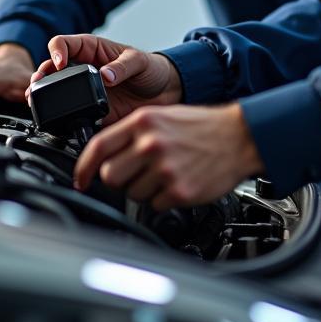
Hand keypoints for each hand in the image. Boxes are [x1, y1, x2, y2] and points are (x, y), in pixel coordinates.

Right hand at [27, 34, 183, 123]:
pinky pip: (70, 115)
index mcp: (92, 49)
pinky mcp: (89, 111)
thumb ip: (123, 66)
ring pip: (54, 91)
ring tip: (36, 101)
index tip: (60, 62)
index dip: (57, 51)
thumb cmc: (152, 69)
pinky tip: (57, 120)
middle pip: (51, 68)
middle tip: (39, 83)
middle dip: (41, 74)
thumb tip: (106, 75)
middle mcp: (83, 69)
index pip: (64, 44)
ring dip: (43, 95)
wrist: (165, 93)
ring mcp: (84, 91)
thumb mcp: (140, 61)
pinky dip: (62, 118)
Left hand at [73, 103, 262, 208]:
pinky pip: (155, 205)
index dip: (83, 167)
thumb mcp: (163, 116)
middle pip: (111, 176)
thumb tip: (103, 155)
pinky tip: (178, 182)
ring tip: (165, 174)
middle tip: (137, 174)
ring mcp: (164, 169)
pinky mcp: (178, 190)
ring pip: (132, 194)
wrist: (239, 137)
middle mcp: (150, 144)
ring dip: (144, 190)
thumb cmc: (202, 127)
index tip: (80, 179)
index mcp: (143, 122)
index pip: (98, 146)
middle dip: (119, 180)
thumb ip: (132, 133)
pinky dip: (163, 199)